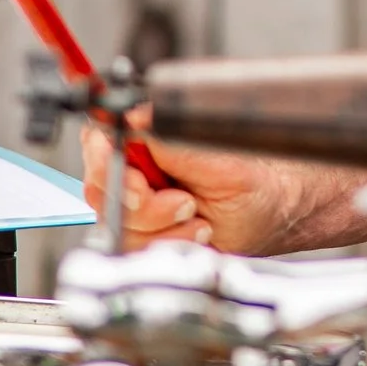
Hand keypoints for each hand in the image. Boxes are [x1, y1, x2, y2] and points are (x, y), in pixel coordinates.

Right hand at [80, 115, 297, 253]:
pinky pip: (134, 248)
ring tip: (196, 214)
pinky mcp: (142, 237)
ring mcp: (135, 207)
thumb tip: (138, 117)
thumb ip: (174, 142)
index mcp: (146, 140)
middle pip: (102, 187)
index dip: (105, 158)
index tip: (134, 175)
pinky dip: (170, 243)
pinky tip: (193, 232)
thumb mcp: (217, 160)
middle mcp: (134, 170)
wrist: (267, 218)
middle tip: (183, 200)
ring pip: (119, 222)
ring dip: (163, 225)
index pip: (100, 140)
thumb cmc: (248, 182)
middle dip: (144, 202)